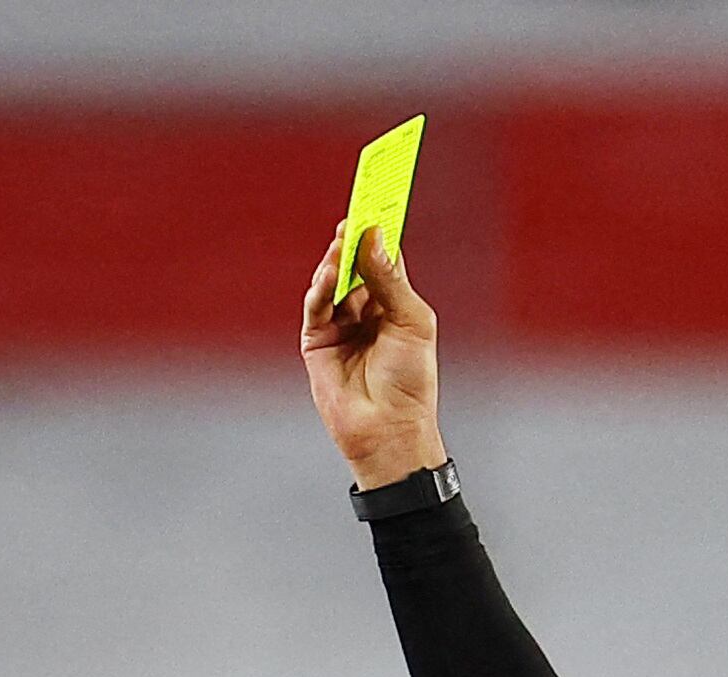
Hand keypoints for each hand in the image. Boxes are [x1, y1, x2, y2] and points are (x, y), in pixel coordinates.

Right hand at [300, 222, 445, 488]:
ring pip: (333, 280)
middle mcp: (364, 309)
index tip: (380, 197)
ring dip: (337, 259)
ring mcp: (339, 324)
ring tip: (343, 239)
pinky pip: (316, 306)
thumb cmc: (411, 380)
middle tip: (356, 210)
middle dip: (355, 237)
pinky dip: (322, 287)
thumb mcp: (411, 320)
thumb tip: (373, 237)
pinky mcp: (317, 342)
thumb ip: (389, 279)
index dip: (381, 228)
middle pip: (355, 262)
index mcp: (393, 302)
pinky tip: (331, 272)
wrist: (389, 429)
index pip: (383, 255)